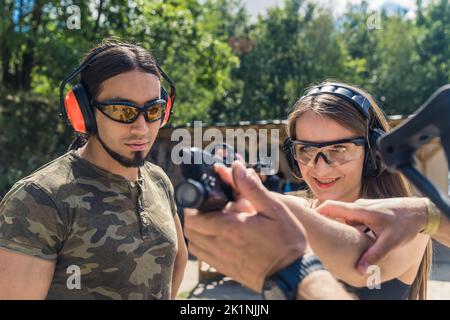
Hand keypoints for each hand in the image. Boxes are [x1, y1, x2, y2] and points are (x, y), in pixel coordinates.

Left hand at [184, 161, 308, 291]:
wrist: (293, 275)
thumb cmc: (287, 241)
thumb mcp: (274, 209)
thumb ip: (251, 188)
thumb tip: (236, 168)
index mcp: (229, 227)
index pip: (193, 216)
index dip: (195, 205)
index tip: (206, 199)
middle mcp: (220, 245)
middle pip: (190, 229)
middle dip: (195, 216)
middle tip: (210, 208)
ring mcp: (221, 259)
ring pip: (194, 244)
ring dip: (198, 231)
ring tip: (214, 222)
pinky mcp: (225, 270)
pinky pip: (203, 256)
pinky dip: (204, 245)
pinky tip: (220, 238)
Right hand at [316, 197, 427, 273]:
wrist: (419, 212)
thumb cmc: (405, 224)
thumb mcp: (390, 241)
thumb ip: (374, 255)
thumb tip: (360, 269)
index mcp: (360, 210)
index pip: (331, 207)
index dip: (316, 212)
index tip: (306, 222)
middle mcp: (358, 207)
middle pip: (334, 213)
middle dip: (324, 223)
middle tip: (314, 235)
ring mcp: (362, 209)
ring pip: (343, 218)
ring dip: (336, 227)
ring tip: (329, 240)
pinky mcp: (367, 213)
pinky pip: (351, 220)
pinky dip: (346, 228)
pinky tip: (347, 239)